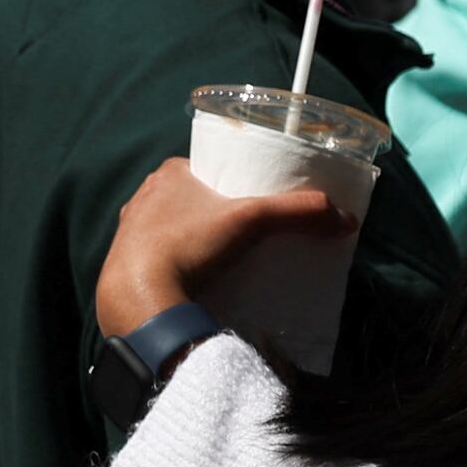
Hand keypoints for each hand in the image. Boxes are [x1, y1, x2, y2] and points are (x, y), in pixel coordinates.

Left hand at [96, 156, 347, 337]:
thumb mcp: (252, 221)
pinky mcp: (121, 264)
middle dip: (214, 212)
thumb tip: (345, 218)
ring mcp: (129, 232)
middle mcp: (142, 196)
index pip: (205, 168)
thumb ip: (298, 214)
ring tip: (225, 258)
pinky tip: (196, 278)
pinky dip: (175, 264)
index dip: (230, 181)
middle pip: (190, 198)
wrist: (139, 298)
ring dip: (194, 239)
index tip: (252, 199)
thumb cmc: (190, 245)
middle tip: (246, 232)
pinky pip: (155, 256)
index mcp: (167, 174)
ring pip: (171, 227)